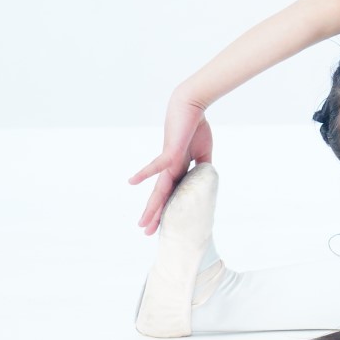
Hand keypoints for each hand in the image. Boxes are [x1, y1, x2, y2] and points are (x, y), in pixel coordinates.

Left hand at [128, 95, 214, 235]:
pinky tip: (132, 182)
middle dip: (155, 214)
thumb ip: (203, 167)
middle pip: (162, 196)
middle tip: (147, 232)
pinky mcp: (169, 152)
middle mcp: (170, 168)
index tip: (164, 224)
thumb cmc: (196, 127)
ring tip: (143, 223)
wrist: (191, 107)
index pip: (172, 193)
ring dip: (151, 206)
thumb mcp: (204, 152)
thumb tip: (207, 180)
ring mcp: (168, 162)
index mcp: (179, 169)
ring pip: (159, 189)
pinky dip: (145, 173)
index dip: (168, 208)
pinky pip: (157, 165)